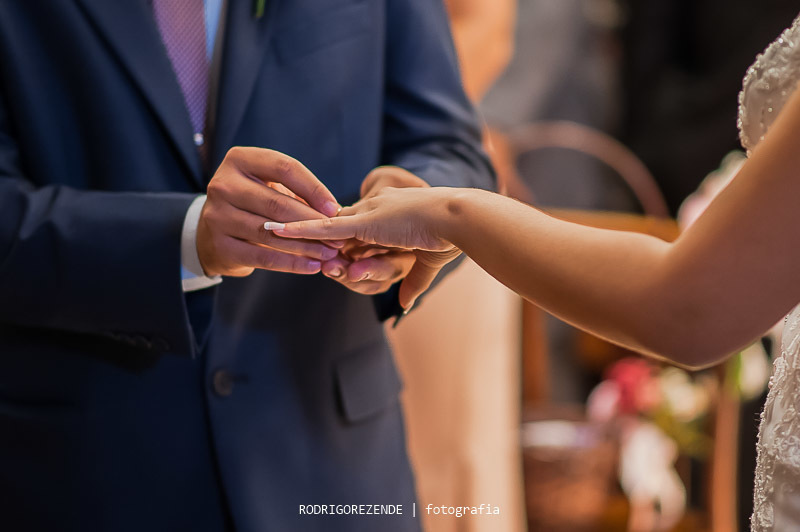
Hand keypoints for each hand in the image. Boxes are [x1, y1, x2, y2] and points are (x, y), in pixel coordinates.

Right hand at [197, 147, 341, 276]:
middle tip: (338, 237)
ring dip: (305, 245)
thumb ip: (298, 193)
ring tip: (329, 253)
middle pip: (277, 203)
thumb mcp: (269, 187)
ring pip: (270, 233)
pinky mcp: (219, 246)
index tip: (335, 209)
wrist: (212, 232)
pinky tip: (311, 265)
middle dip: (312, 222)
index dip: (314, 188)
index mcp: (240, 160)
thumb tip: (336, 212)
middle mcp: (223, 185)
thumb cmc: (253, 204)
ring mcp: (217, 216)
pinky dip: (291, 263)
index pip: (284, 168)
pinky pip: (262, 257)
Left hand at [275, 185, 461, 308]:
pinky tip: (279, 230)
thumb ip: (413, 282)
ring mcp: (367, 215)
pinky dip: (302, 229)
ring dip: (309, 243)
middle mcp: (373, 212)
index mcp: (388, 218)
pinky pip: (325, 228)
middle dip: (318, 246)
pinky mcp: (363, 222)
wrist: (458, 219)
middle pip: (338, 234)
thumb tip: (404, 305)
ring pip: (330, 235)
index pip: (356, 233)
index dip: (341, 246)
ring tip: (281, 240)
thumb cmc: (451, 237)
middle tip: (302, 254)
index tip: (325, 255)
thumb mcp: (427, 263)